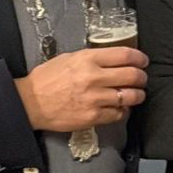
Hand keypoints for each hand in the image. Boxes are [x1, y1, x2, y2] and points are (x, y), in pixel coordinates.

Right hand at [15, 46, 148, 131]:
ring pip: (130, 96)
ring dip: (137, 95)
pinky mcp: (93, 116)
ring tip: (135, 94)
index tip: (143, 61)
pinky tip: (120, 107)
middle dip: (141, 77)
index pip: (125, 55)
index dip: (139, 58)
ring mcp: (94, 98)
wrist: (30, 103)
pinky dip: (123, 111)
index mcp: (88, 59)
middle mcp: (94, 77)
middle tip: (141, 78)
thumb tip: (112, 60)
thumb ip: (92, 58)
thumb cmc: (46, 79)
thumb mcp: (69, 58)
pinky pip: (118, 114)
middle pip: (132, 76)